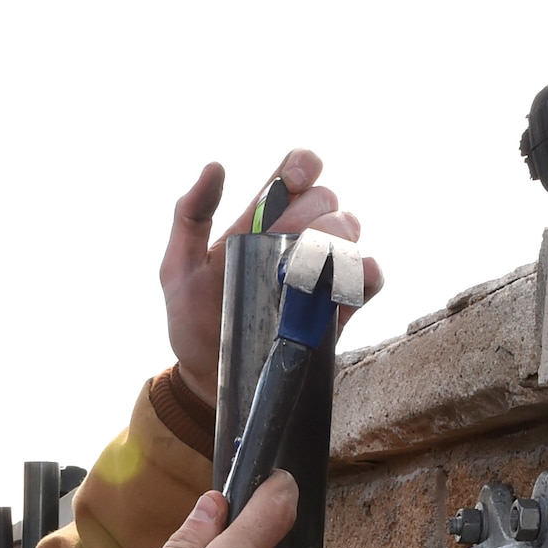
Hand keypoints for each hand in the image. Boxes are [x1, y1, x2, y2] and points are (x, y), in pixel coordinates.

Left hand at [160, 150, 385, 405]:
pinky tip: (340, 287)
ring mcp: (322, 271)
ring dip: (334, 243)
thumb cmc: (194, 324)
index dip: (303, 166)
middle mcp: (298, 238)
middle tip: (283, 252)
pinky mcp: (339, 306)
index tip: (292, 183)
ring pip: (351, 232)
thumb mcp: (178, 270)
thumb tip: (215, 167)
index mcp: (264, 220)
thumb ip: (190, 216)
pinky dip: (365, 273)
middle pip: (327, 200)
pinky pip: (370, 276)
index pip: (298, 172)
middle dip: (310, 216)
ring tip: (303, 273)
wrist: (212, 381)